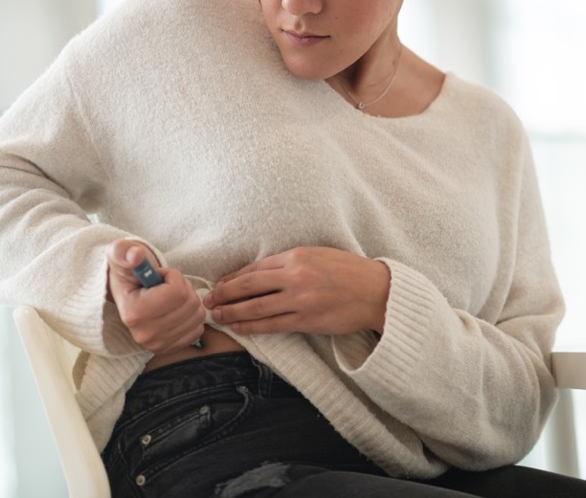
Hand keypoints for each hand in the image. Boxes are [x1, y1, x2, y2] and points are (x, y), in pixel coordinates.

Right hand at [106, 239, 206, 352]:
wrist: (126, 292)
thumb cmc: (128, 270)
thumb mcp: (122, 254)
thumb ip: (126, 252)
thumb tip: (136, 255)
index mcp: (134, 312)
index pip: (177, 291)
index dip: (172, 276)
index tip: (158, 275)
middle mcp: (145, 334)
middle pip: (190, 303)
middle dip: (183, 287)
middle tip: (165, 286)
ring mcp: (157, 345)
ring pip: (197, 314)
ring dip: (189, 300)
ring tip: (170, 297)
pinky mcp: (169, 349)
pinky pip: (198, 328)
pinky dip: (192, 315)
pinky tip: (175, 310)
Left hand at [203, 247, 389, 335]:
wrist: (377, 292)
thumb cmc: (350, 271)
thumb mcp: (319, 255)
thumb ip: (292, 262)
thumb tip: (262, 273)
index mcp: (297, 256)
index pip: (255, 267)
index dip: (233, 278)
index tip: (219, 285)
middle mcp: (295, 276)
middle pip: (249, 286)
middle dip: (224, 295)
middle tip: (208, 301)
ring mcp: (300, 299)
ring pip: (256, 307)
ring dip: (233, 313)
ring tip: (218, 317)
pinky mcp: (307, 320)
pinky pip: (272, 325)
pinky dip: (252, 327)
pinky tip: (240, 328)